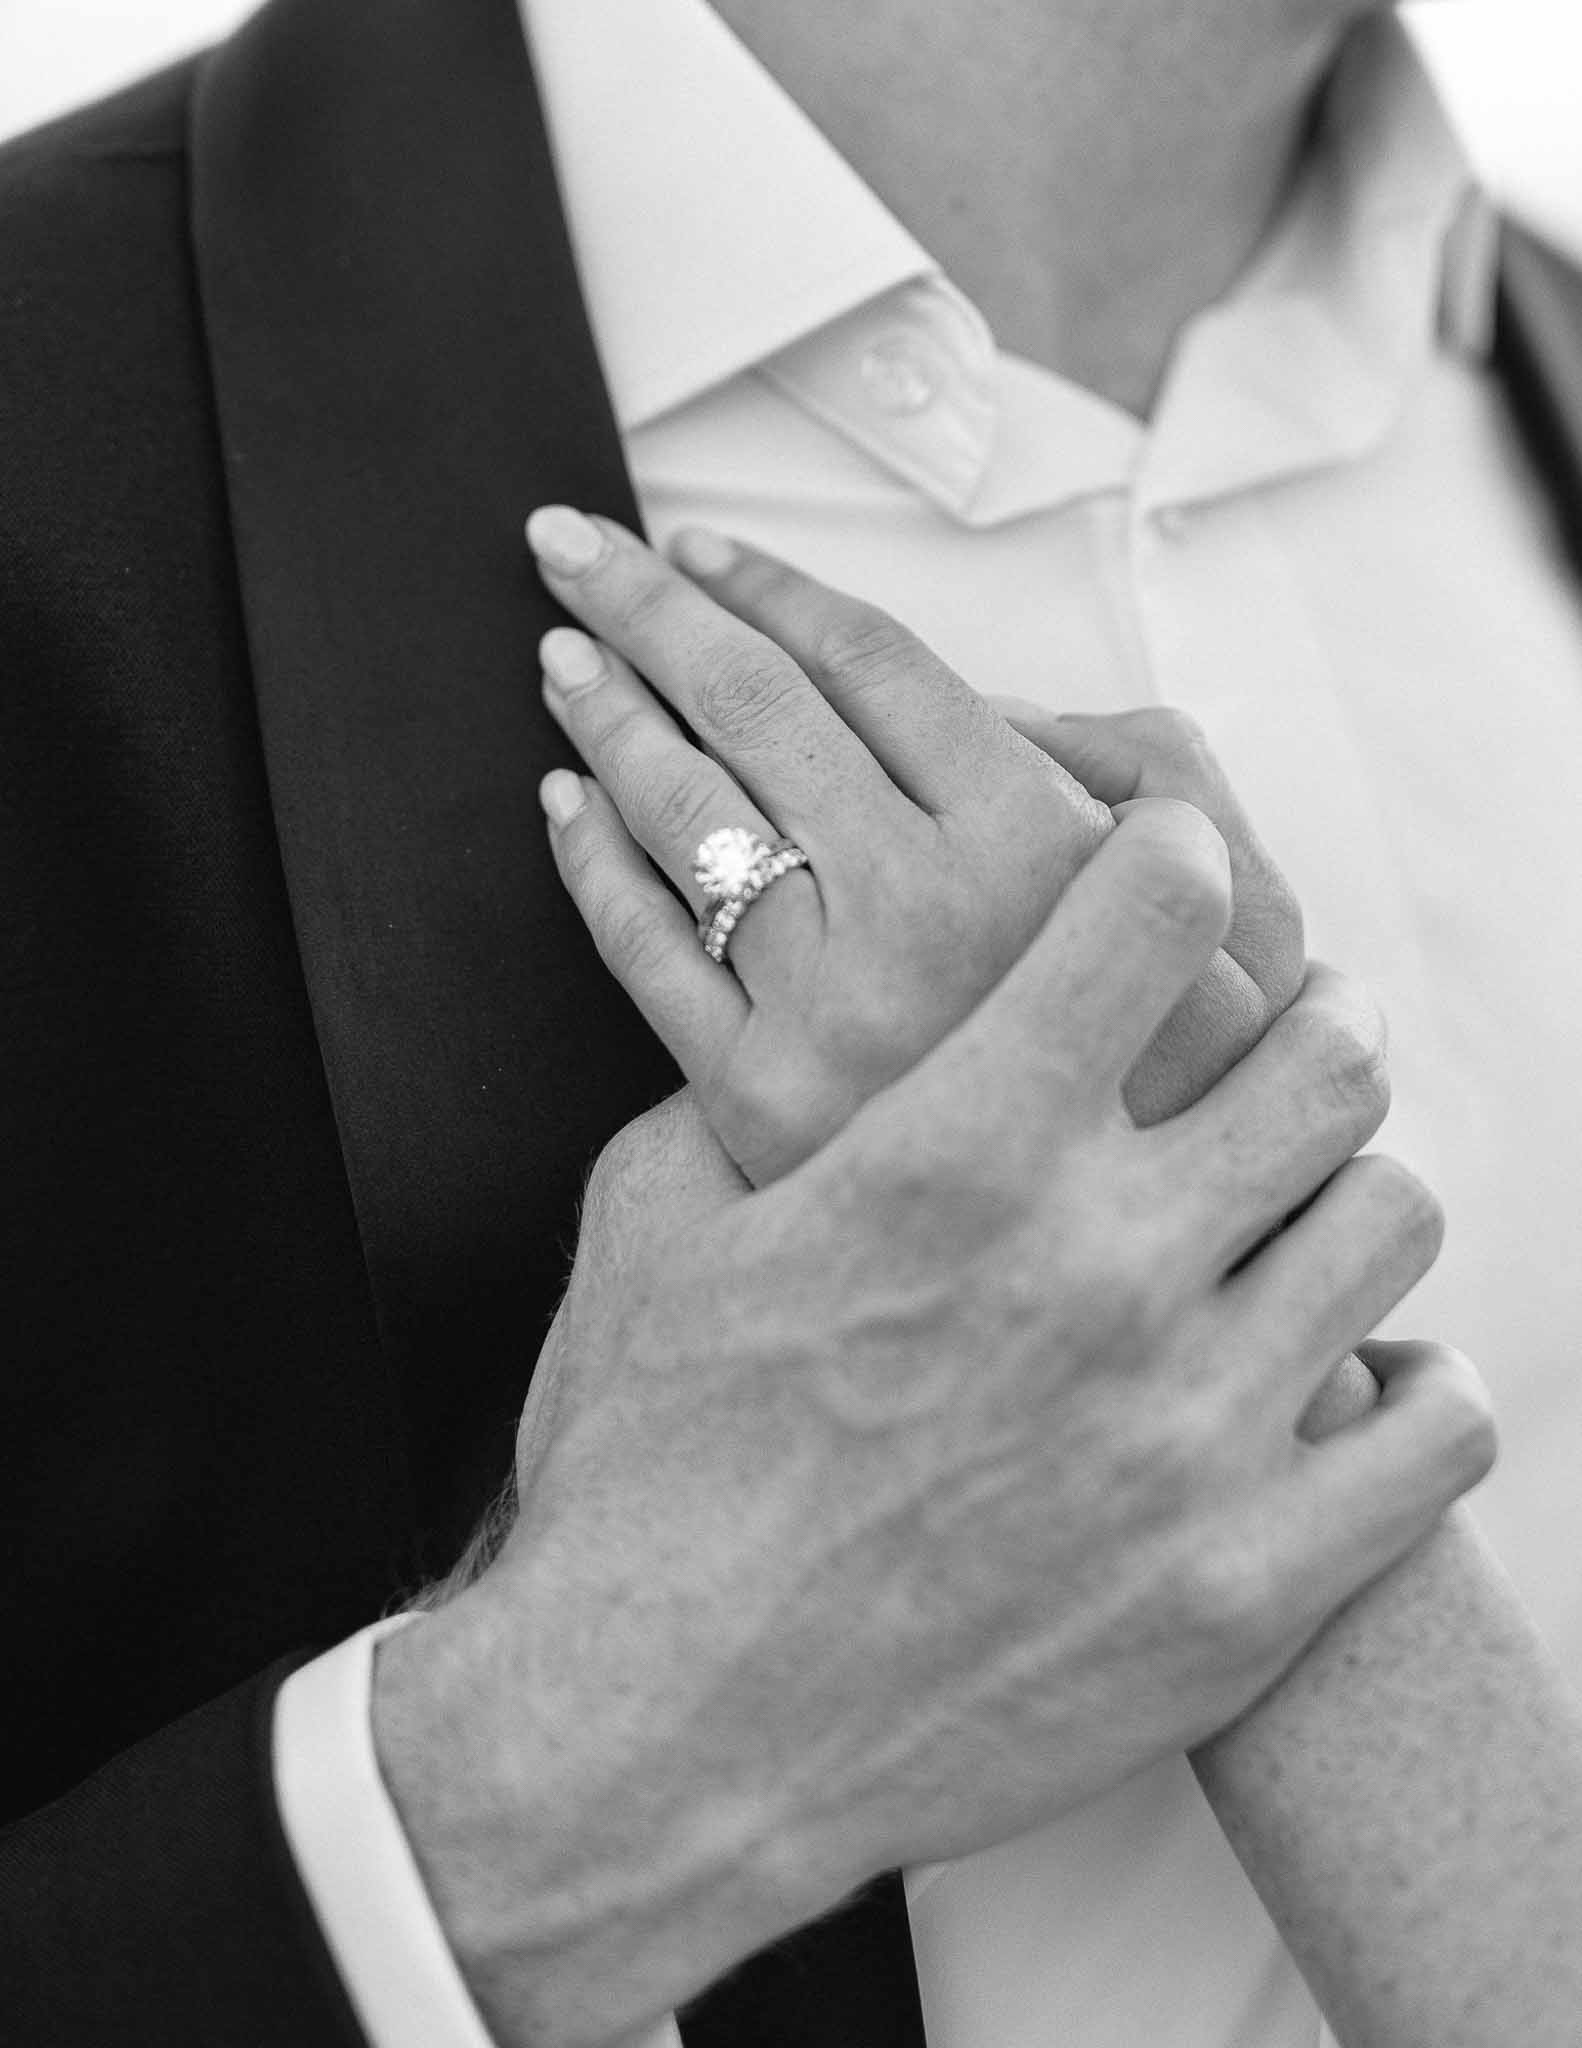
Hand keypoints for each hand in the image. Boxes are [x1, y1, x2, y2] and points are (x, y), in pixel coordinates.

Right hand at [373, 804, 1491, 2047]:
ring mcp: (1192, 1435)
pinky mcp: (1245, 1587)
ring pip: (1393, 1215)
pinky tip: (1334, 1381)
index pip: (1156, 912)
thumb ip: (767, 1086)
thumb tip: (815, 1010)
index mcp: (956, 1151)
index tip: (1169, 880)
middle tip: (1269, 1040)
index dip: (1173, 863)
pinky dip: (1404, 1384)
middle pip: (1328, 1051)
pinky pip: (1439, 1423)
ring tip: (1284, 1215)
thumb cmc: (640, 1469)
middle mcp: (1099, 1270)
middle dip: (1302, 1017)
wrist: (648, 1739)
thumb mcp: (658, 1224)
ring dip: (1340, 1191)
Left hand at [526, 510, 1301, 1181]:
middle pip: (749, 710)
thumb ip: (1105, 762)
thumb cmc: (1189, 1056)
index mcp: (1036, 836)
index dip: (770, 585)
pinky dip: (592, 865)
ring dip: (607, 718)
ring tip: (562, 659)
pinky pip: (645, 953)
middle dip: (645, 609)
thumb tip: (966, 701)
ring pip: (684, 817)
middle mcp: (922, 906)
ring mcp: (831, 1006)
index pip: (867, 660)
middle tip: (573, 549)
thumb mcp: (1213, 883)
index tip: (698, 547)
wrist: (1127, 1258)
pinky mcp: (760, 1102)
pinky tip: (565, 804)